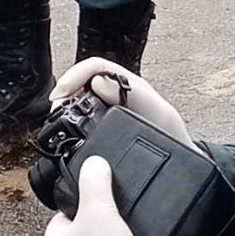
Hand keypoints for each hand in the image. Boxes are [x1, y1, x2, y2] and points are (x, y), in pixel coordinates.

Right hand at [52, 56, 197, 147]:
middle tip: (55, 108)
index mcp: (130, 85)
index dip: (76, 75)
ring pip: (79, 97)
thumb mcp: (160, 114)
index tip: (62, 93)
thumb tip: (100, 82)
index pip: (96, 67)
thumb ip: (136, 95)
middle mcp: (117, 94)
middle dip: (65, 90)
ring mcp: (109, 110)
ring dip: (65, 104)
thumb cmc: (174, 137)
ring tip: (56, 117)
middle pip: (82, 80)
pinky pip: (81, 116)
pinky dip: (69, 120)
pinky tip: (65, 129)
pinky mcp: (104, 126)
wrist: (179, 167)